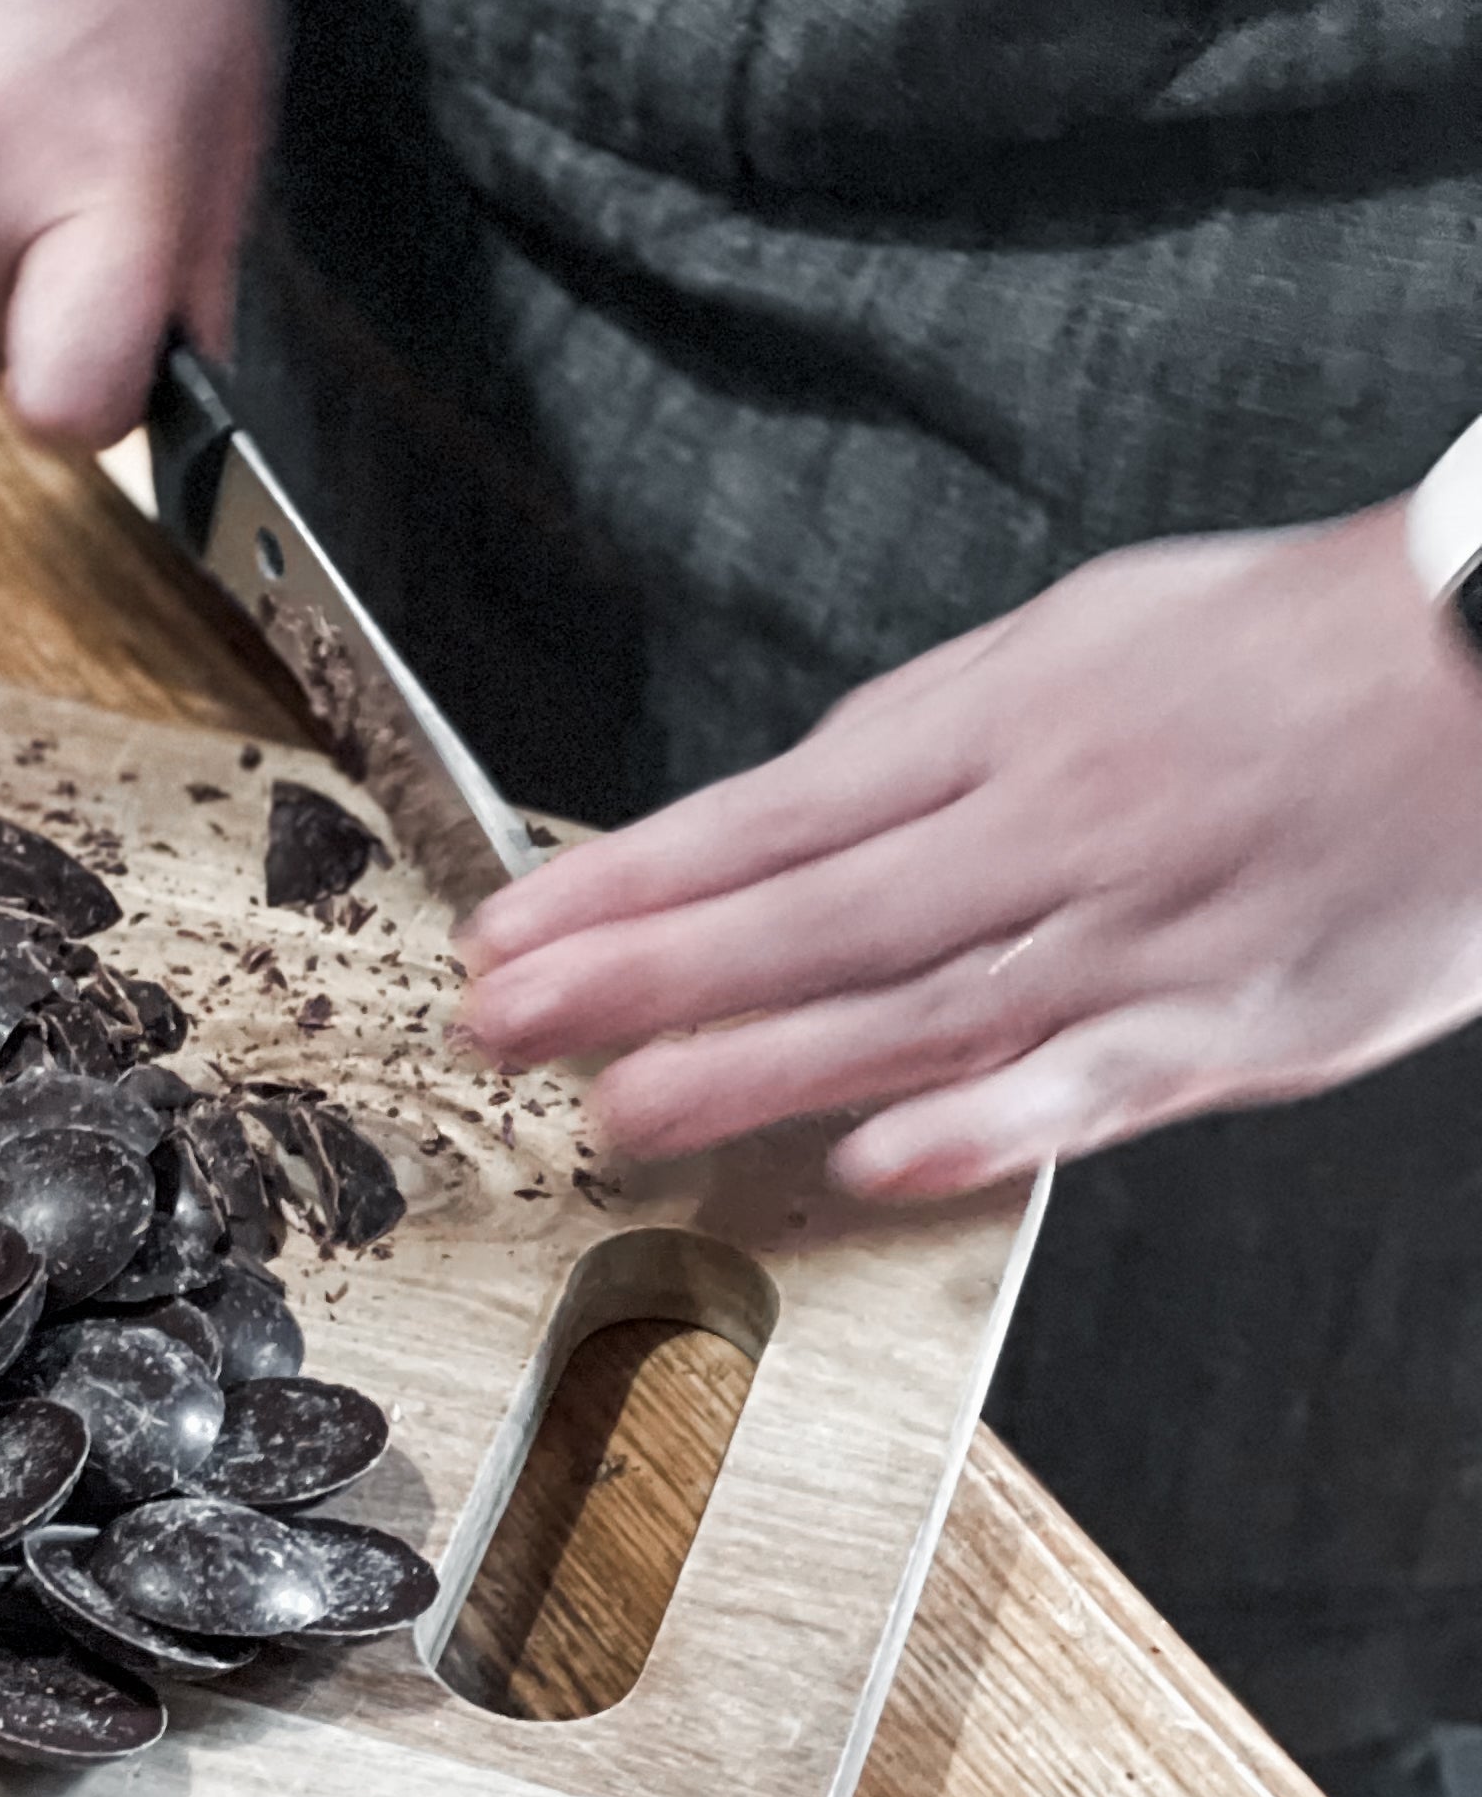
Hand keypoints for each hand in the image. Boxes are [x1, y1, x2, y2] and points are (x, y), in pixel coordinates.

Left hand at [453, 505, 1481, 1198]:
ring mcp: (1135, 937)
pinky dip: (977, 1130)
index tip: (518, 927)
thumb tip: (798, 803)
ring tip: (622, 1110)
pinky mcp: (1226, 1029)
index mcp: (1004, 722)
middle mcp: (1049, 829)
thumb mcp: (1082, 632)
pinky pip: (1083, 1088)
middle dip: (639, 977)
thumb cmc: (1288, 647)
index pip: (770, 815)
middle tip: (507, 1022)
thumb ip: (934, 727)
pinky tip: (872, 1164)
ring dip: (755, 1068)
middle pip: (806, 916)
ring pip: (912, 1011)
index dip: (632, 881)